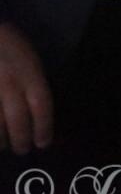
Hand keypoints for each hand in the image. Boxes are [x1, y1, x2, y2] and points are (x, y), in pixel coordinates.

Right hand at [0, 23, 51, 153]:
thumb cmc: (9, 43)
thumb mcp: (28, 58)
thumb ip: (33, 82)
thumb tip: (38, 113)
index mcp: (29, 71)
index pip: (41, 105)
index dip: (44, 127)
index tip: (43, 142)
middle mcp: (8, 82)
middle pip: (17, 118)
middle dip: (21, 139)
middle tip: (22, 150)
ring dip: (0, 140)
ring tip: (3, 146)